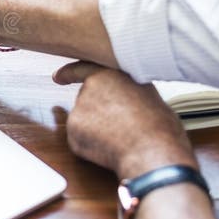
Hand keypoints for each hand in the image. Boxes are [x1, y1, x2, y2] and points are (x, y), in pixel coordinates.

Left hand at [59, 64, 196, 180]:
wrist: (153, 151)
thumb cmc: (159, 127)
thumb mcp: (147, 96)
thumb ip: (124, 92)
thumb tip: (119, 104)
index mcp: (113, 72)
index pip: (84, 68)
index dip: (70, 73)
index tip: (58, 77)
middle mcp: (92, 84)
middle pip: (87, 100)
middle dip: (97, 114)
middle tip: (118, 128)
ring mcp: (80, 105)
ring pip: (84, 121)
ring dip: (96, 130)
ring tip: (123, 138)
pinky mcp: (73, 126)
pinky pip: (79, 138)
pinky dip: (90, 146)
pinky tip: (110, 149)